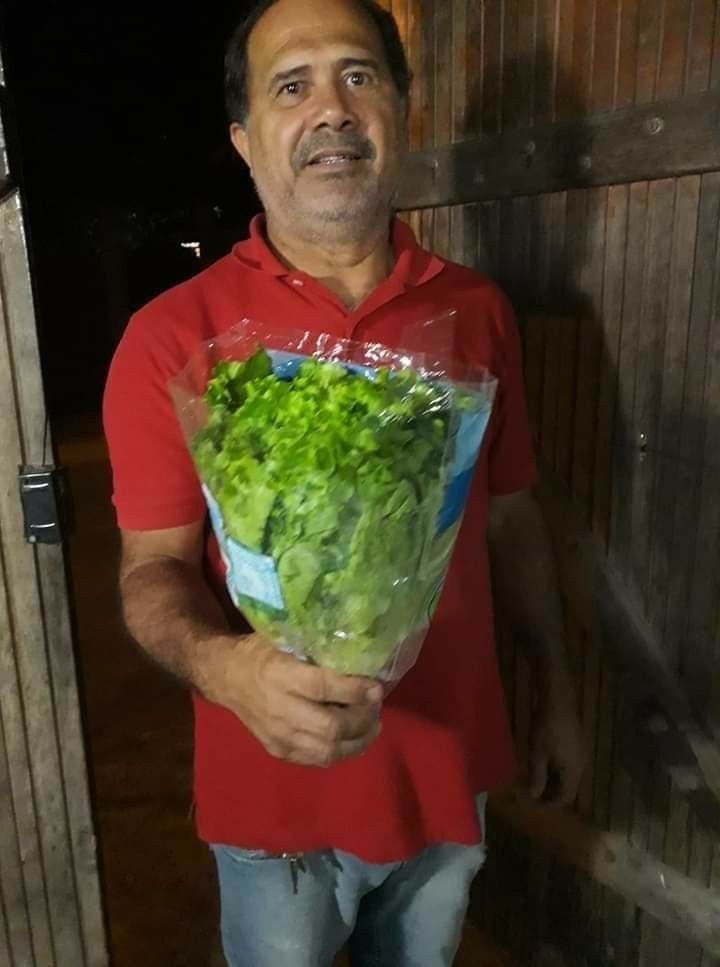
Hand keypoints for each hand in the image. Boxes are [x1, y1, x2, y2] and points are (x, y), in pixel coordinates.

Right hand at [203, 633, 382, 767]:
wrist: (225, 677)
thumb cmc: (259, 651)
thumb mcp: (283, 636)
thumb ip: (315, 646)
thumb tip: (359, 650)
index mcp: (279, 675)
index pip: (322, 688)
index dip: (354, 690)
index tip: (376, 687)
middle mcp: (278, 709)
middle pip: (330, 727)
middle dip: (362, 719)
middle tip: (376, 706)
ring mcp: (277, 735)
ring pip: (326, 750)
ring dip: (358, 741)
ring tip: (373, 726)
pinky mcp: (277, 750)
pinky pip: (316, 759)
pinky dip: (341, 752)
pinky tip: (354, 739)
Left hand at [528, 688, 585, 805]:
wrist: (558, 699)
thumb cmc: (546, 728)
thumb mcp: (537, 754)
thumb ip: (537, 776)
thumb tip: (535, 796)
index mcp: (574, 771)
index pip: (566, 796)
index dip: (551, 803)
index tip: (536, 804)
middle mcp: (582, 764)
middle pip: (569, 786)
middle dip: (552, 792)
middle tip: (534, 792)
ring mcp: (581, 751)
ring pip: (569, 773)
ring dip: (554, 779)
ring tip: (537, 778)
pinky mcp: (577, 741)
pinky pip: (569, 762)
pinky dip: (557, 767)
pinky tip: (544, 762)